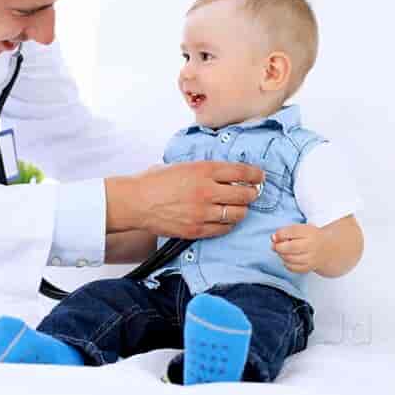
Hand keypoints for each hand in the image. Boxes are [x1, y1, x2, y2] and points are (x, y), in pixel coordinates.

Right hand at [106, 161, 264, 239]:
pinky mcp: (196, 229)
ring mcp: (202, 212)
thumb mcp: (182, 166)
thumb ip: (205, 170)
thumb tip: (227, 173)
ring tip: (237, 207)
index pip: (241, 172)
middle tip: (251, 193)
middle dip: (252, 193)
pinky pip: (223, 229)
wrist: (135, 202)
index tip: (259, 176)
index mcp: (203, 170)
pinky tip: (224, 219)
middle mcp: (206, 191)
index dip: (255, 175)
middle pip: (245, 194)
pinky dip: (228, 224)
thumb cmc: (154, 181)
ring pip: (237, 214)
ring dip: (241, 210)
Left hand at [271, 224, 327, 273]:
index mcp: (310, 232)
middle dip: (278, 247)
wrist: (329, 248)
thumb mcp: (301, 229)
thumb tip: (273, 238)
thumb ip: (286, 231)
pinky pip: (294, 268)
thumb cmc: (311, 237)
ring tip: (281, 252)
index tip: (275, 236)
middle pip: (290, 247)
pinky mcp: (310, 267)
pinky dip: (287, 264)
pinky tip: (287, 259)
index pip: (292, 232)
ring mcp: (312, 257)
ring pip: (291, 259)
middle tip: (275, 246)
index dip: (280, 234)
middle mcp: (312, 245)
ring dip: (281, 255)